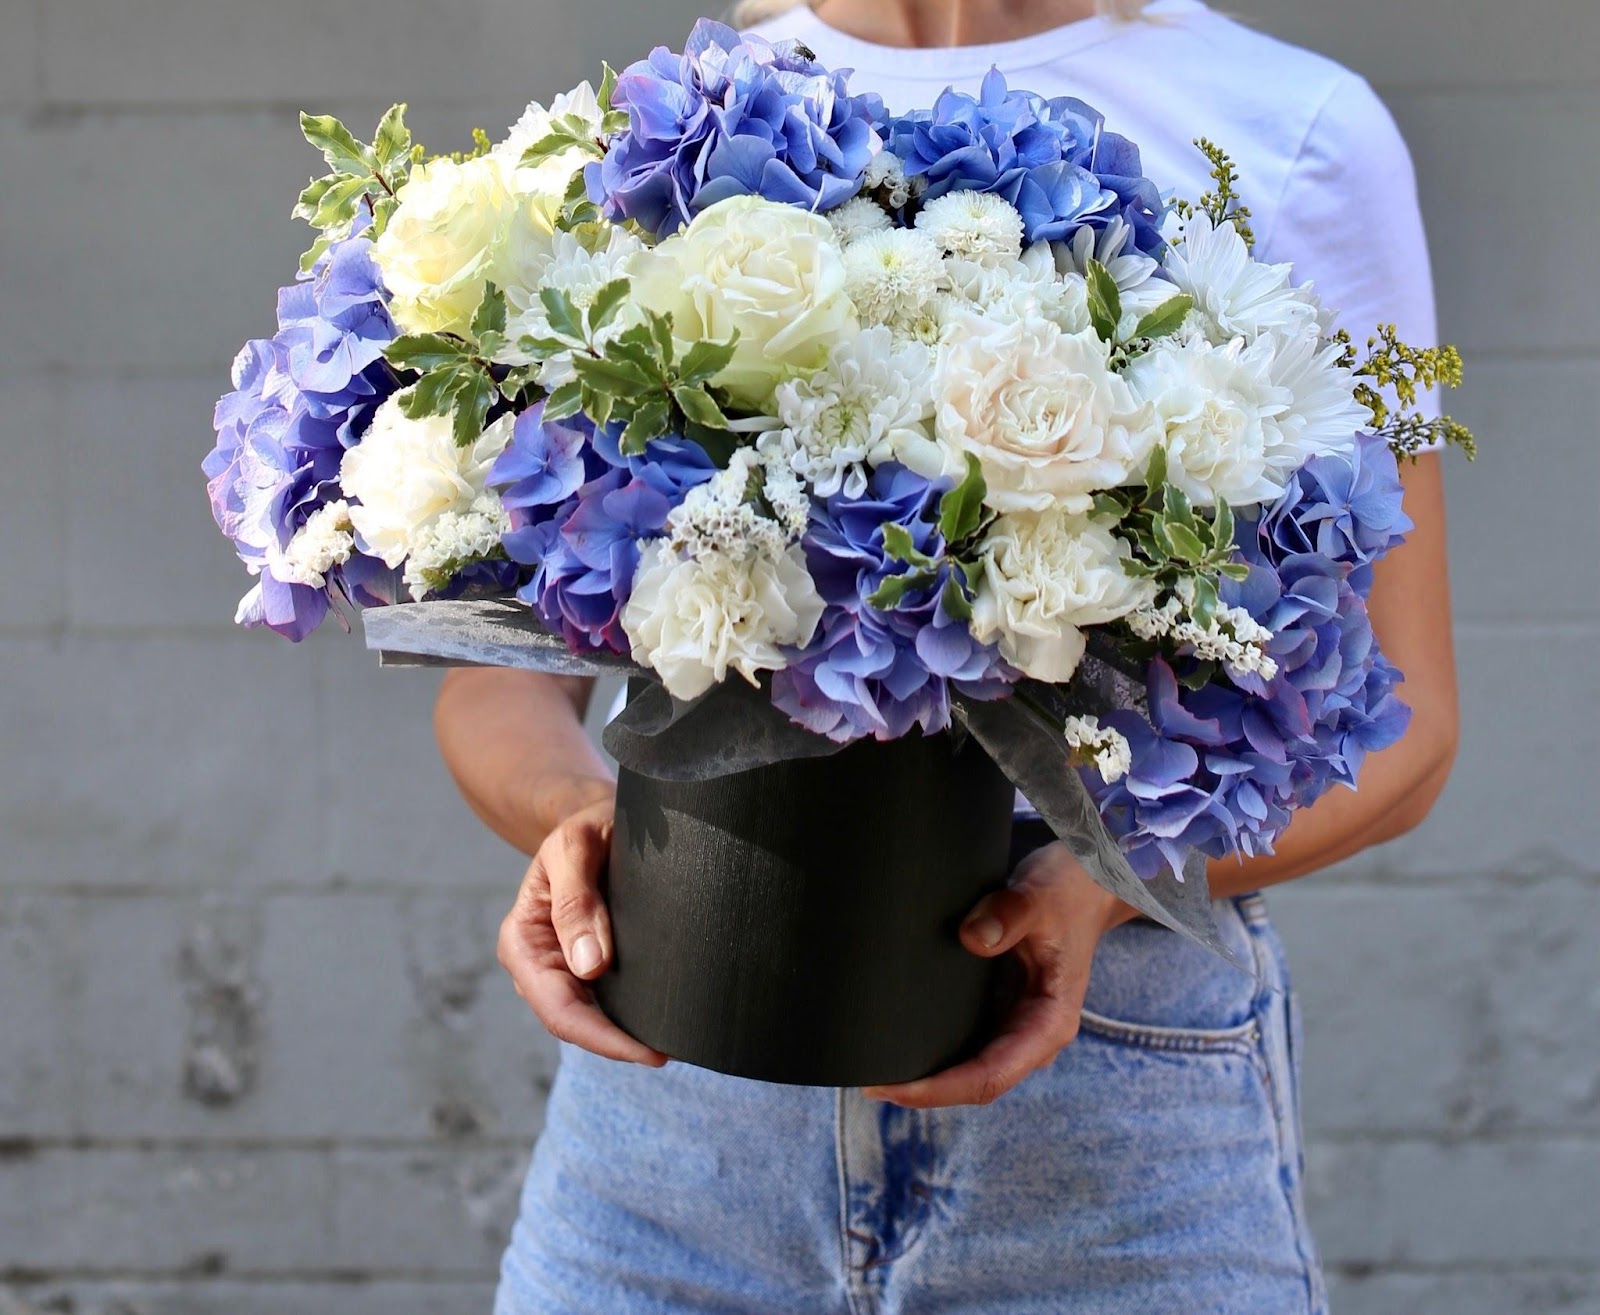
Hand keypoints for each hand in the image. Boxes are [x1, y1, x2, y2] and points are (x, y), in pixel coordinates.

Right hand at [496, 791, 667, 1067]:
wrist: (591, 815)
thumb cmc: (583, 826)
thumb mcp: (576, 848)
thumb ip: (577, 902)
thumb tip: (589, 966)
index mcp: (522, 941)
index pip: (559, 1008)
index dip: (602, 1037)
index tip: (648, 1051)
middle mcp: (537, 963)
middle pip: (574, 1022)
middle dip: (618, 1043)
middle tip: (670, 1052)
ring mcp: (560, 967)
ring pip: (591, 1018)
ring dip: (625, 1034)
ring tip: (672, 1039)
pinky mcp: (586, 964)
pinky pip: (605, 1001)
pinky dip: (629, 1014)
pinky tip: (660, 1018)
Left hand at [863, 842, 1134, 1108]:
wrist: (1086, 881)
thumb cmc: (1068, 890)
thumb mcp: (1041, 895)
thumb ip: (1010, 913)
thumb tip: (971, 939)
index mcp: (1050, 1023)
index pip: (991, 1075)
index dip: (940, 1089)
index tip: (894, 1086)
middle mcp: (1033, 1034)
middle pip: (975, 1082)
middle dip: (924, 1089)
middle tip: (866, 1080)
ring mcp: (1017, 1025)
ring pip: (968, 1068)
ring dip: (927, 1074)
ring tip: (872, 1066)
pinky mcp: (1001, 1009)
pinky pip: (966, 1042)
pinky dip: (933, 1047)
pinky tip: (897, 1040)